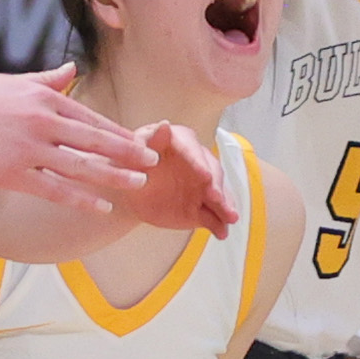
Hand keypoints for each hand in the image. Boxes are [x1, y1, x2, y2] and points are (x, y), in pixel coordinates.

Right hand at [0, 63, 161, 214]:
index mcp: (43, 97)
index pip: (90, 117)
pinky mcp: (14, 173)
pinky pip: (55, 188)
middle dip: (127, 152)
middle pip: (94, 140)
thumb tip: (72, 71)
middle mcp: (41, 121)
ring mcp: (28, 149)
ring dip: (114, 176)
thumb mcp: (10, 83)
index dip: (118, 132)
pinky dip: (82, 199)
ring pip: (82, 165)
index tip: (140, 140)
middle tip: (152, 161)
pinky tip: (102, 206)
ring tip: (138, 183)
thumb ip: (46, 80)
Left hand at [129, 119, 239, 237]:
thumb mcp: (135, 151)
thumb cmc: (131, 163)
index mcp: (184, 143)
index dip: (199, 164)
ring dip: (224, 206)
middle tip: (216, 198)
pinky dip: (218, 224)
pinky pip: (211, 216)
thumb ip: (151, 140)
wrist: (129, 189)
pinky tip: (222, 233)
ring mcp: (202, 188)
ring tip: (230, 217)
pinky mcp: (200, 208)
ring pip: (217, 196)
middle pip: (212, 174)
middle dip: (216, 187)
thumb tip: (164, 125)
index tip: (204, 176)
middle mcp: (199, 164)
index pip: (195, 152)